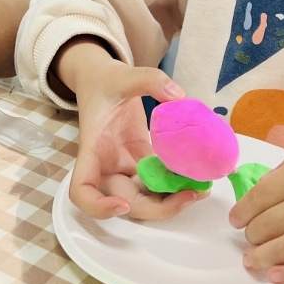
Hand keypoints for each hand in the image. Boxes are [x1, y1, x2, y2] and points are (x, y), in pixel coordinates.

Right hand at [59, 41, 204, 220]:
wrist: (103, 80)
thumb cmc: (104, 82)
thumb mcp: (123, 75)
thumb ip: (149, 80)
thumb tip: (178, 96)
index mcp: (93, 149)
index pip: (82, 190)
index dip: (99, 206)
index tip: (123, 205)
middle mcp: (107, 165)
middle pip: (126, 203)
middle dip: (158, 208)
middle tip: (190, 195)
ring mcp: (125, 165)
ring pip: (146, 197)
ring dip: (172, 200)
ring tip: (201, 189)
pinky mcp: (141, 160)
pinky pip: (158, 180)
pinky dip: (176, 183)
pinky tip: (197, 175)